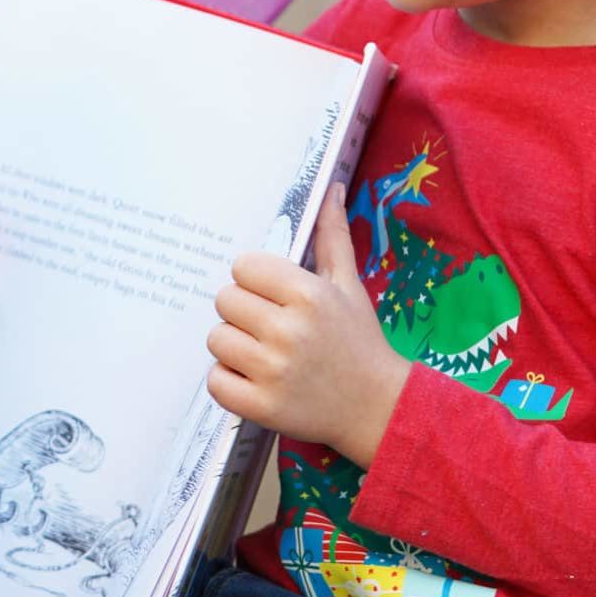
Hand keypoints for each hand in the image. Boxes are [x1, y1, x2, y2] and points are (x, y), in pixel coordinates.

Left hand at [204, 184, 410, 465]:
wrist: (380, 409)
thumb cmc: (360, 342)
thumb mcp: (349, 286)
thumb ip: (332, 237)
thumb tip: (330, 187)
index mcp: (309, 295)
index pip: (243, 267)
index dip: (254, 281)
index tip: (273, 296)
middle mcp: (289, 331)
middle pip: (224, 301)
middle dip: (244, 312)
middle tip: (270, 327)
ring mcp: (273, 371)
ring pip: (216, 339)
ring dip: (234, 346)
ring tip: (265, 354)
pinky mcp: (261, 407)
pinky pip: (215, 380)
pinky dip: (229, 381)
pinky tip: (256, 379)